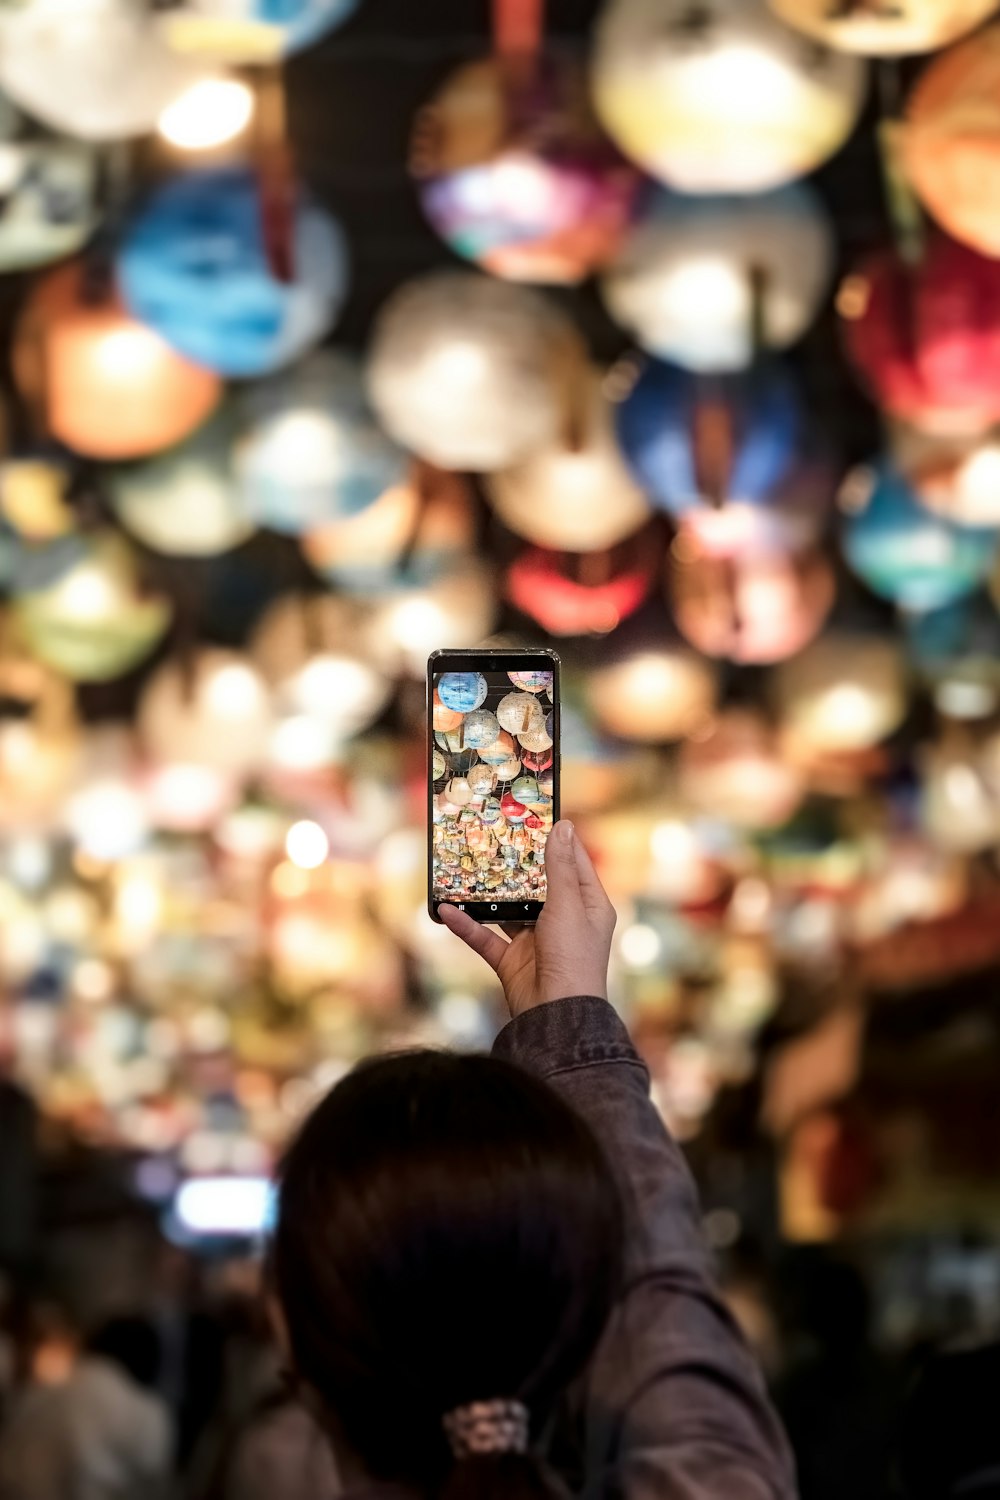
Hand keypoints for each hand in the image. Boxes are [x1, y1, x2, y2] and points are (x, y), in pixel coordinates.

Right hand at [439, 820, 615, 1017]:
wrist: (556, 1016)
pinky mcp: (512, 960)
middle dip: (514, 864)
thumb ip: (559, 868)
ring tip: (465, 869)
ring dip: (486, 895)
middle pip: (536, 884)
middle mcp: (562, 920)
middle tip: (492, 836)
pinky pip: (485, 937)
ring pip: (507, 909)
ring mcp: (535, 940)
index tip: (536, 815)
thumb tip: (563, 827)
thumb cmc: (573, 958)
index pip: (573, 863)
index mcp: (587, 905)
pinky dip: (467, 925)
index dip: (558, 839)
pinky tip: (447, 910)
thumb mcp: (567, 905)